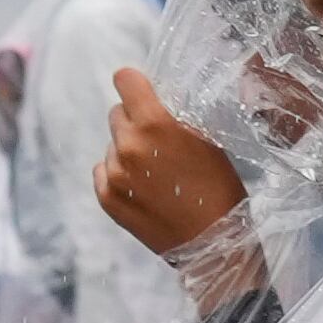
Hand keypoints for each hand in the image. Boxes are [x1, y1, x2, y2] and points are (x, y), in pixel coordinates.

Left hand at [95, 72, 249, 256]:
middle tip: (158, 142)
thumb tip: (154, 101)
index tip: (142, 92)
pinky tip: (142, 188)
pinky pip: (103, 171)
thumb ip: (175, 117)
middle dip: (135, 122)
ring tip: (155, 173)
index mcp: (155, 123)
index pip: (125, 80)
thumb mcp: (206, 140)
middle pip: (117, 113)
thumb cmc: (218, 188)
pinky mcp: (107, 198)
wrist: (214, 243)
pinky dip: (118, 175)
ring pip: (112, 145)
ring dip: (128, 152)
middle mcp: (128, 145)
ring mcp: (115, 174)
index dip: (134, 84)